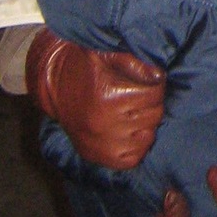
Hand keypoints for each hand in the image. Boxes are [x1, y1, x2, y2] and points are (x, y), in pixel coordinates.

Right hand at [25, 27, 165, 170]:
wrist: (56, 86)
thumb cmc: (87, 67)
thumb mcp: (113, 57)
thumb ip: (139, 66)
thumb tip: (160, 78)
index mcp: (111, 96)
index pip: (154, 94)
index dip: (156, 85)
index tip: (149, 82)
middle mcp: (106, 123)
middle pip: (153, 116)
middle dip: (152, 103)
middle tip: (142, 97)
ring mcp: (101, 144)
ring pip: (146, 138)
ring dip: (146, 124)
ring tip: (135, 113)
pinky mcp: (97, 156)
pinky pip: (132, 159)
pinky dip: (136, 146)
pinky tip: (131, 132)